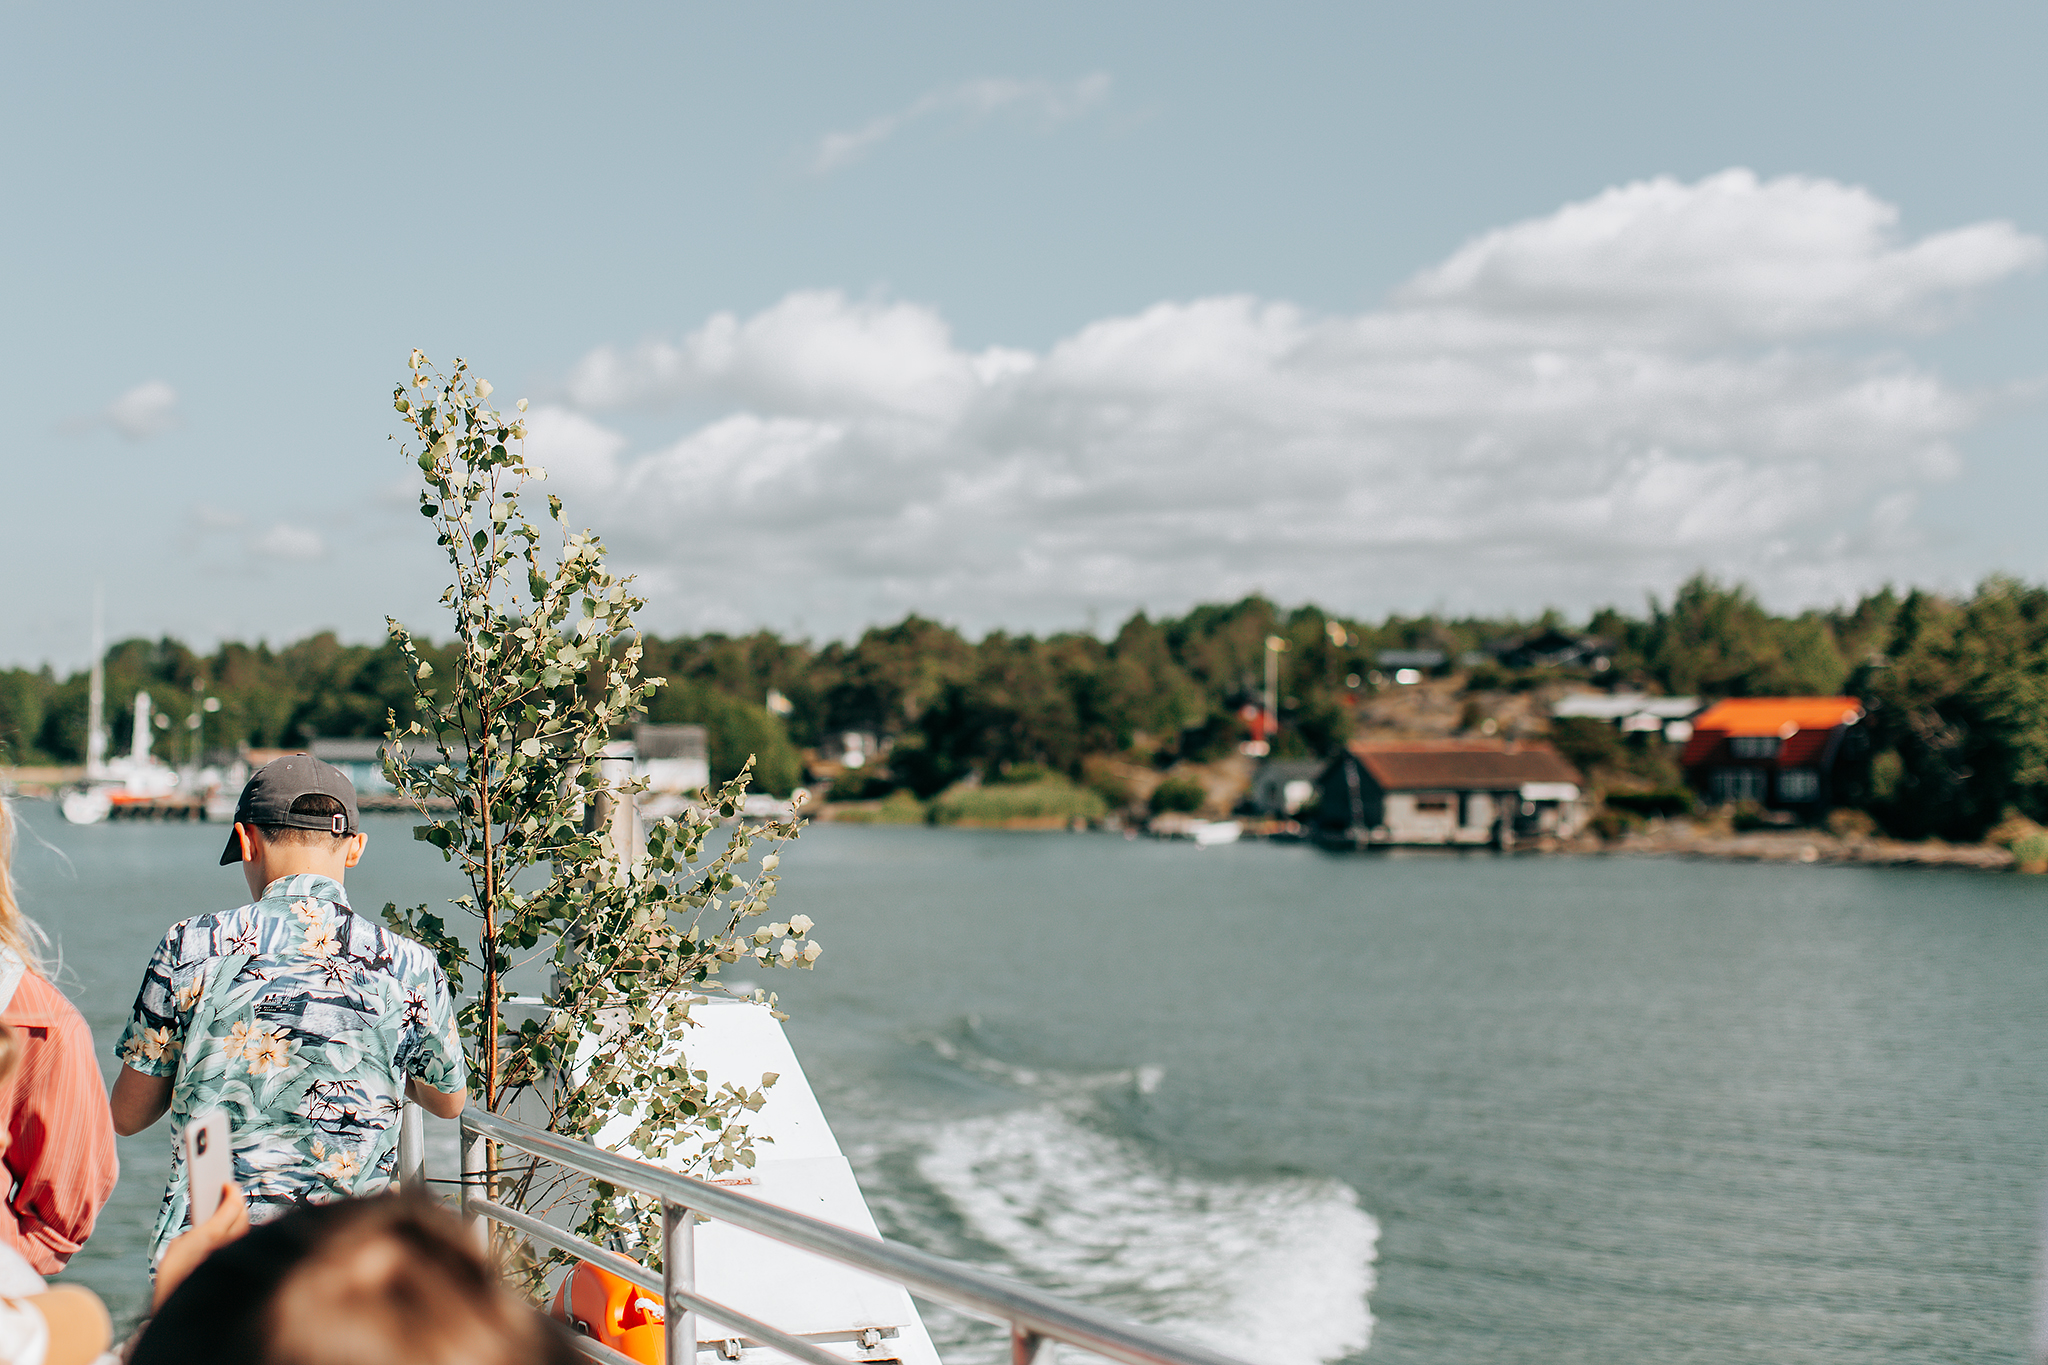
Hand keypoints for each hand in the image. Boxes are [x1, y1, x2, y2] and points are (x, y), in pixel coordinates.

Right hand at [153, 1182, 248, 1309]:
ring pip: (245, 1230)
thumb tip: (209, 1226)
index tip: (228, 1184)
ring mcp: (235, 1254)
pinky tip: (231, 1234)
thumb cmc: (174, 1277)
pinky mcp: (236, 1264)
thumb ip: (196, 1230)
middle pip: (242, 1215)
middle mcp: (229, 1244)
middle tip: (229, 1197)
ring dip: (239, 1220)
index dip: (232, 1191)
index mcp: (212, 1235)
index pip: (233, 1205)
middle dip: (237, 1204)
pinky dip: (237, 1237)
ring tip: (230, 1213)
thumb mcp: (178, 1247)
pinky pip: (242, 1245)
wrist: (180, 1307)